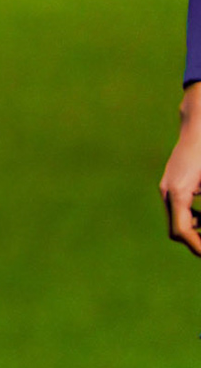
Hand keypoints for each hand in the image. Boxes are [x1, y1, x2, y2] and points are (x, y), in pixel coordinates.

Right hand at [162, 84, 200, 257]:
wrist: (199, 120)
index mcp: (178, 191)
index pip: (182, 231)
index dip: (198, 247)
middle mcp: (169, 190)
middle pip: (178, 230)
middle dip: (197, 242)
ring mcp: (169, 186)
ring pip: (179, 221)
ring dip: (198, 230)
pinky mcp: (174, 182)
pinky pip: (182, 209)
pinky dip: (197, 218)